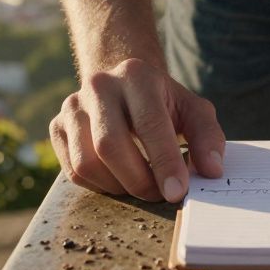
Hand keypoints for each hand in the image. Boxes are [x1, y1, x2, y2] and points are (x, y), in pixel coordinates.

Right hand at [49, 57, 224, 201]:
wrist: (124, 86)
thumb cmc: (163, 103)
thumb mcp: (193, 110)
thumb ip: (208, 138)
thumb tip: (212, 171)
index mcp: (136, 75)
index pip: (149, 124)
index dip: (164, 162)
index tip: (177, 192)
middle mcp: (99, 85)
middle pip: (110, 146)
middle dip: (139, 180)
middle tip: (160, 195)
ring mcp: (72, 105)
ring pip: (87, 162)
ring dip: (118, 186)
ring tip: (141, 185)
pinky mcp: (56, 126)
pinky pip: (73, 170)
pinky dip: (100, 185)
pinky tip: (120, 179)